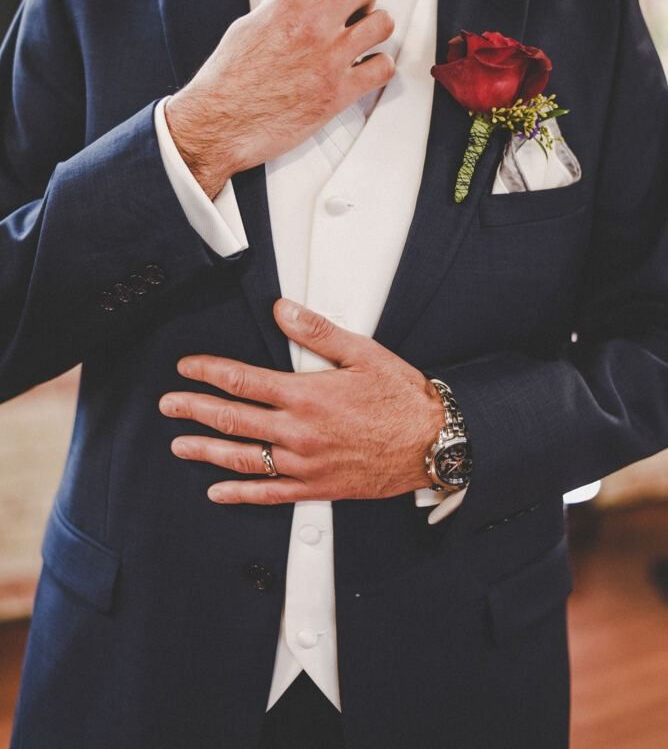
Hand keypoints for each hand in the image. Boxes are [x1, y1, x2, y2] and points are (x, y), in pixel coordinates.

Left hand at [158, 298, 443, 504]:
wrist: (431, 443)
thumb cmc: (401, 398)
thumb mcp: (362, 352)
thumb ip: (317, 331)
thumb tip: (283, 311)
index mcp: (306, 395)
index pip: (243, 381)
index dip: (209, 372)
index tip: (188, 368)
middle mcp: (299, 432)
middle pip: (232, 419)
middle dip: (194, 409)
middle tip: (169, 404)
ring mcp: (305, 463)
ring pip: (243, 458)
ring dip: (206, 450)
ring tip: (180, 445)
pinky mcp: (316, 487)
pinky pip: (269, 494)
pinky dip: (240, 494)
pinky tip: (219, 492)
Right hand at [163, 0, 394, 197]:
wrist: (219, 123)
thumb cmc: (227, 80)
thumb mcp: (249, 26)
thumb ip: (282, 7)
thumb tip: (302, 0)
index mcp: (287, 4)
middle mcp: (313, 26)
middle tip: (354, 12)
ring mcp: (330, 59)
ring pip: (383, 23)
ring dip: (375, 31)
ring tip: (360, 42)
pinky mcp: (339, 93)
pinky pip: (383, 68)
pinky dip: (378, 68)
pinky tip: (363, 71)